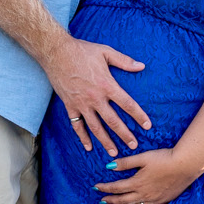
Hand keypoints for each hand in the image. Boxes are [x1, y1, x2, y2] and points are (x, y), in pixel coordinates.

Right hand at [46, 36, 149, 153]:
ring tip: (114, 153)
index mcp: (107, 85)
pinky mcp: (70, 106)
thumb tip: (142, 66)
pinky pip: (77, 125)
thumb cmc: (82, 51)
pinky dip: (82, 137)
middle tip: (134, 145)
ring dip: (106, 141)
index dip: (139, 116)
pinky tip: (88, 147)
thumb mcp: (106, 52)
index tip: (147, 126)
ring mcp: (82, 104)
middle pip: (113, 121)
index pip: (127, 104)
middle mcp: (95, 98)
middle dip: (125, 134)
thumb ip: (124, 61)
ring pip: (96, 127)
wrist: (56, 53)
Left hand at [95, 147, 195, 203]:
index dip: (104, 188)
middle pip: (123, 200)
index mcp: (137, 183)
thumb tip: (108, 166)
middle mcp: (144, 194)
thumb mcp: (143, 157)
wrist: (186, 165)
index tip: (95, 188)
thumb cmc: (164, 158)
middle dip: (110, 200)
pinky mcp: (163, 201)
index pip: (116, 188)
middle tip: (101, 201)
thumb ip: (126, 163)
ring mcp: (153, 199)